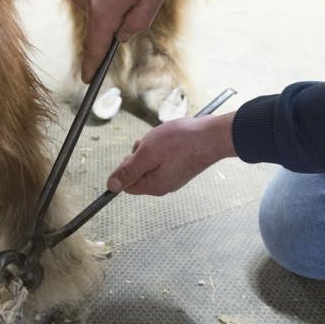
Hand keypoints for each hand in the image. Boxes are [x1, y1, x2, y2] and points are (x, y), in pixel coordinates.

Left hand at [108, 113, 237, 195]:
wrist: (213, 136)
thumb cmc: (181, 142)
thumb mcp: (147, 153)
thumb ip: (128, 170)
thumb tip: (111, 187)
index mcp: (153, 186)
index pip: (126, 184)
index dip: (127, 165)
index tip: (140, 151)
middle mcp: (163, 186)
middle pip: (138, 171)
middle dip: (140, 154)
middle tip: (153, 143)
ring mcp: (173, 177)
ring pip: (150, 162)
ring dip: (152, 148)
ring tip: (165, 139)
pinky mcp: (181, 168)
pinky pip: (162, 159)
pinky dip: (163, 148)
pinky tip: (173, 140)